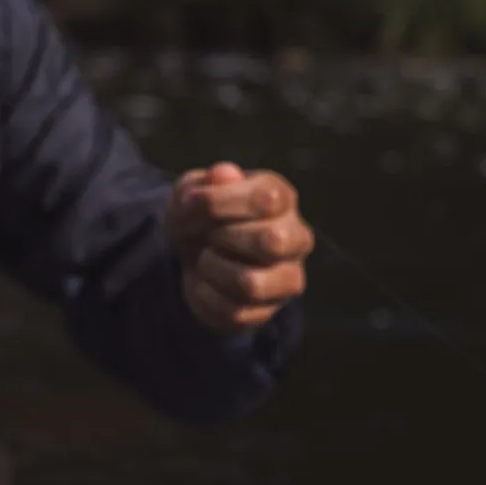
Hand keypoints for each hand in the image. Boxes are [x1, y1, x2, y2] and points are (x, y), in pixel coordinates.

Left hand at [163, 161, 313, 335]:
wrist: (189, 254)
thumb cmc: (198, 215)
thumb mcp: (189, 193)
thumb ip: (203, 183)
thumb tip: (223, 174)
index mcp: (281, 198)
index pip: (264, 200)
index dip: (217, 202)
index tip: (190, 203)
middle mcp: (296, 237)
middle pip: (270, 242)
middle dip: (222, 237)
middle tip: (207, 234)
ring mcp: (288, 277)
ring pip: (250, 283)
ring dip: (211, 267)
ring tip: (206, 257)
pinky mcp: (269, 310)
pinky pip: (232, 310)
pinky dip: (204, 293)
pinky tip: (204, 280)